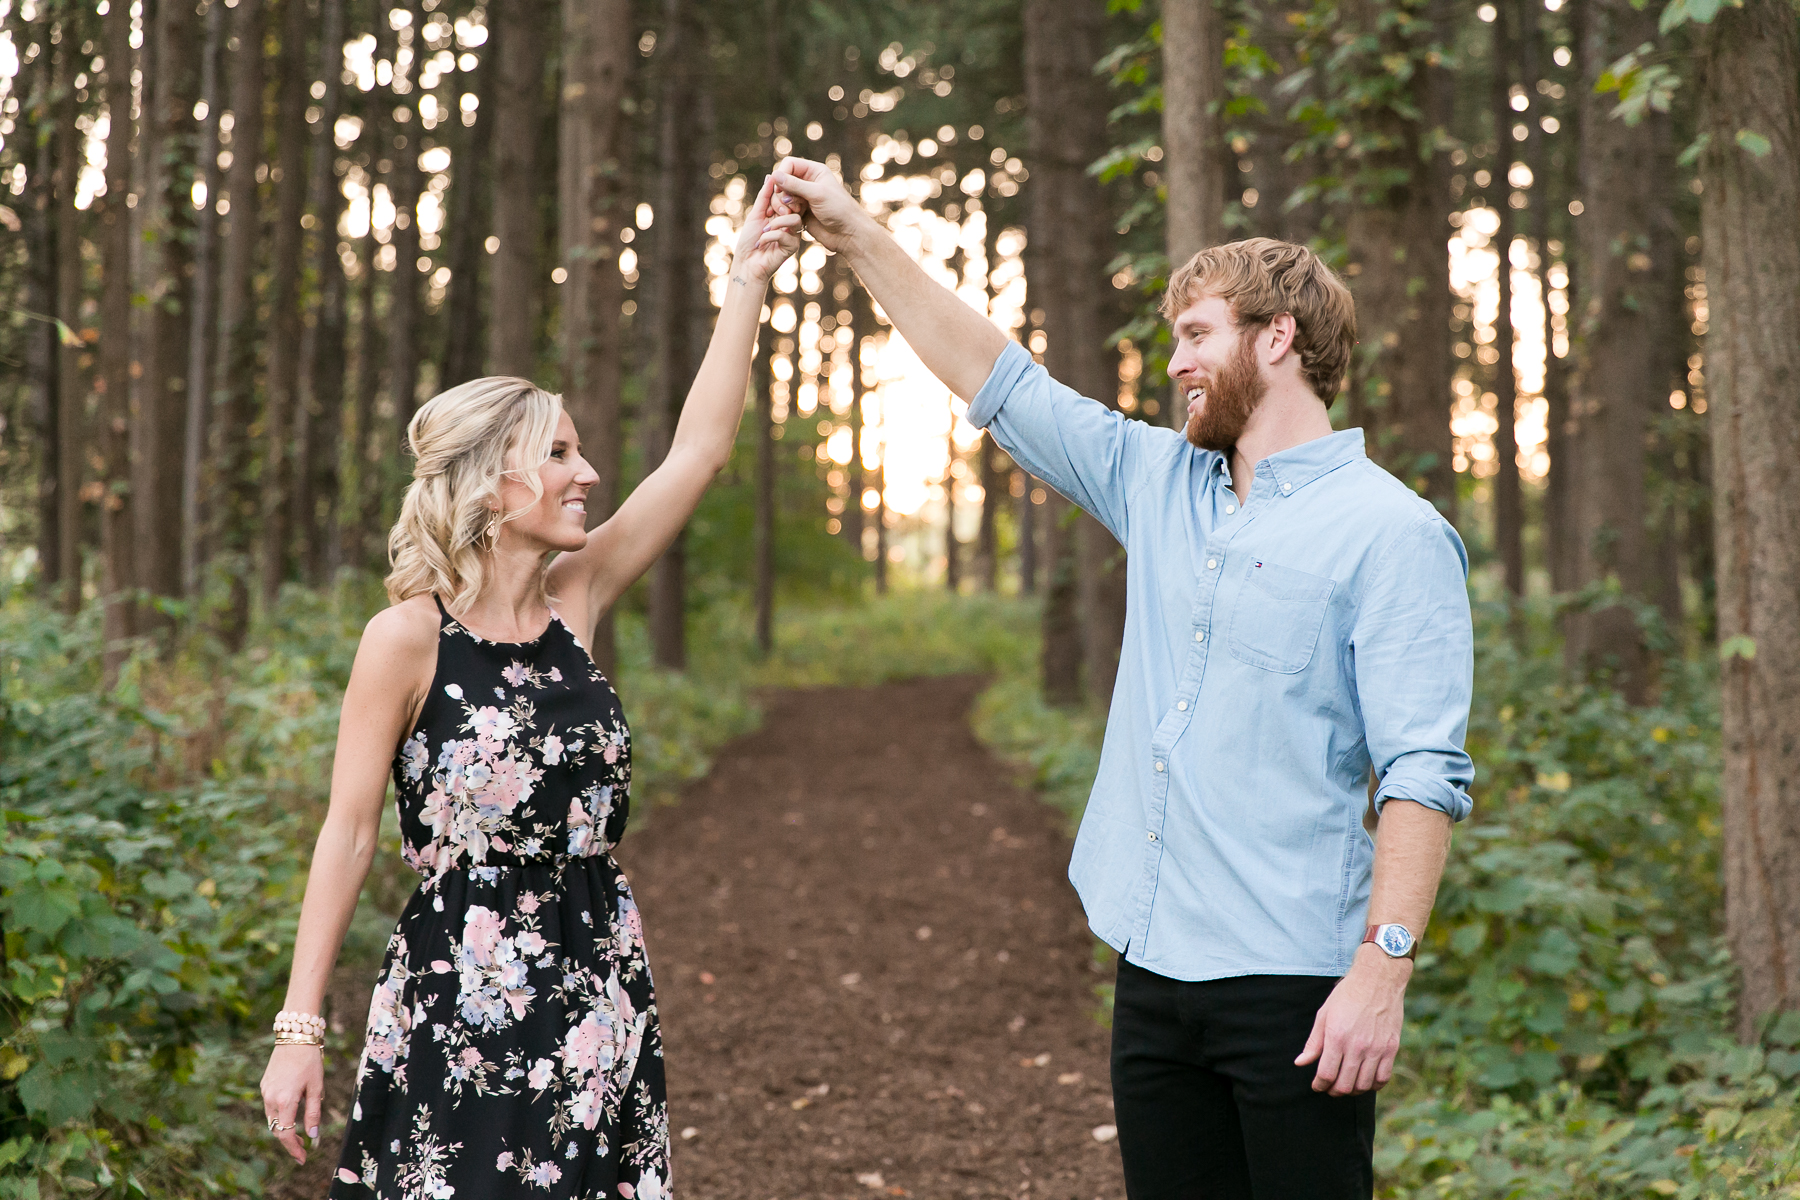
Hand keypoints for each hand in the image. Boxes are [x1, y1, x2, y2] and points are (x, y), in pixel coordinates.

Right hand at [261, 1044, 325, 1164]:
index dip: (293, 1149)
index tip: (303, 1158)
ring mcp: (265, 1091)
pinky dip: (279, 1114)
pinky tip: (291, 1113)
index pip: (286, 1134)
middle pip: (276, 1129)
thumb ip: (313, 1113)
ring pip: (272, 1119)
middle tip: (303, 1147)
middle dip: (289, 1140)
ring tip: (299, 1132)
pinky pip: (270, 1106)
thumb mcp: (316, 1087)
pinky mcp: (264, 1085)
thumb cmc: (310, 1061)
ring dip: (283, 1128)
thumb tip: (313, 1136)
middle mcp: (271, 1098)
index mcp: (285, 1100)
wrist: (295, 1036)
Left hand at [730, 174, 805, 285]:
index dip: (778, 197)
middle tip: (766, 215)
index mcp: (782, 214)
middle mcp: (790, 223)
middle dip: (778, 208)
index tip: (765, 208)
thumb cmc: (749, 240)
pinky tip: (762, 243)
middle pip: (794, 205)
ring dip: (776, 223)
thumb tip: (771, 175)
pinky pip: (786, 234)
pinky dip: (770, 236)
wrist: (747, 263)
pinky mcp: (792, 247)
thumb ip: (765, 195)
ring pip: (795, 219)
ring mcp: (793, 235)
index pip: (788, 197)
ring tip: (763, 231)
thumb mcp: (756, 213)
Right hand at [770, 155, 873, 255]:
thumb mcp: (817, 194)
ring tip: (793, 213)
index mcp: (814, 171)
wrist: (848, 233)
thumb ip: (795, 184)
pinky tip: (794, 219)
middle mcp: (807, 182)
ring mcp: (803, 197)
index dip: (781, 175)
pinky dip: (785, 213)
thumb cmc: (839, 210)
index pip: (789, 164)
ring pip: (781, 195)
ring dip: (782, 204)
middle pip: (782, 180)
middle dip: (781, 193)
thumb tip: (774, 175)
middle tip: (788, 205)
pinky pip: (784, 208)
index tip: (781, 189)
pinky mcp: (800, 211)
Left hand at [1294, 945, 1410, 1095]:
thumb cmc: (1347, 995)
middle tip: (1330, 1088)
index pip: (1326, 1074)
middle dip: (1334, 1091)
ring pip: (1363, 1085)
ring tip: (1346, 1085)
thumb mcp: (1324, 1014)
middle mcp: (1357, 1046)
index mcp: (1336, 1037)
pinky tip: (1365, 1080)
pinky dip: (1373, 1085)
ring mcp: (1376, 1049)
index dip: (1319, 1085)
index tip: (1317, 1086)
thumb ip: (1313, 1042)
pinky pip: (1383, 1078)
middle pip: (1344, 1084)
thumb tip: (1300, 1063)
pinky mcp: (1391, 1048)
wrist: (1378, 979)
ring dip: (1353, 1090)